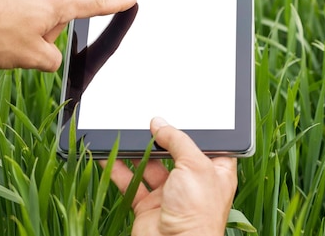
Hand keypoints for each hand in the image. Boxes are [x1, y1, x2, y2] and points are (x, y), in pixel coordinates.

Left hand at [0, 0, 135, 70]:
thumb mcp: (28, 58)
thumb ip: (51, 61)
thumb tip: (52, 57)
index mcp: (55, 5)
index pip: (93, 4)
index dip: (114, 3)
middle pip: (52, 15)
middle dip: (39, 32)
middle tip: (16, 44)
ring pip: (27, 9)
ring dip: (16, 23)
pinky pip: (5, 0)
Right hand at [105, 117, 237, 235]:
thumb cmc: (198, 210)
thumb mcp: (195, 164)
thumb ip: (177, 140)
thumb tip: (160, 124)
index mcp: (215, 170)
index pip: (206, 143)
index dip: (195, 130)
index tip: (181, 115)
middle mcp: (194, 182)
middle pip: (175, 153)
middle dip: (161, 139)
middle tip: (147, 122)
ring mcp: (171, 194)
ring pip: (151, 167)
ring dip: (138, 153)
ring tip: (126, 134)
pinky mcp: (149, 206)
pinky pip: (132, 183)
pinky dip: (119, 170)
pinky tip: (109, 157)